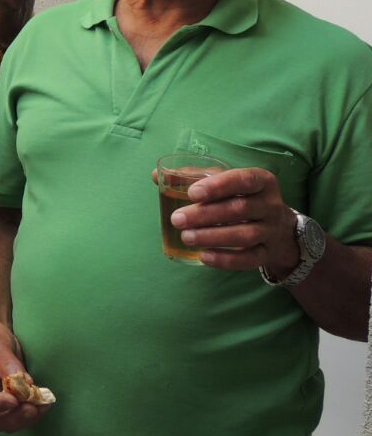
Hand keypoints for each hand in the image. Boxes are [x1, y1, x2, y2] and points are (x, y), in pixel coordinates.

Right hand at [0, 322, 48, 434]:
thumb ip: (8, 366)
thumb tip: (24, 387)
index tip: (14, 399)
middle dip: (12, 418)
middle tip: (31, 408)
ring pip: (4, 424)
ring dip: (24, 418)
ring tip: (42, 404)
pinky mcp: (4, 404)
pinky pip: (16, 416)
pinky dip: (31, 413)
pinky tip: (43, 404)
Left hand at [166, 167, 300, 275]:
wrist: (279, 227)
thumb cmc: (242, 197)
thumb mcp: (226, 183)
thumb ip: (194, 177)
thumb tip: (156, 175)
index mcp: (261, 180)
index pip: (243, 179)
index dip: (218, 186)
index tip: (192, 192)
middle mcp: (271, 204)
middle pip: (239, 209)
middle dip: (205, 214)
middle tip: (176, 219)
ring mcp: (272, 230)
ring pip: (244, 235)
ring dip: (212, 237)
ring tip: (185, 237)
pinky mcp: (269, 253)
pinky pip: (250, 259)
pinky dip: (226, 259)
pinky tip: (204, 256)